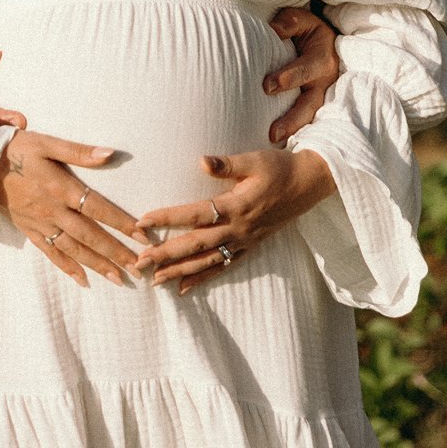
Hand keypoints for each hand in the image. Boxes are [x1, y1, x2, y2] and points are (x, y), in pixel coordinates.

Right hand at [0, 129, 149, 287]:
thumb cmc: (17, 149)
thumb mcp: (48, 143)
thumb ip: (79, 151)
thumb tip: (110, 153)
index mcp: (61, 188)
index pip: (99, 208)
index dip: (122, 222)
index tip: (143, 236)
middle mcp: (53, 211)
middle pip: (90, 235)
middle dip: (116, 252)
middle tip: (139, 267)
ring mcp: (41, 224)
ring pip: (73, 249)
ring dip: (97, 265)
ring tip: (119, 279)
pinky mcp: (29, 231)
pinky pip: (51, 254)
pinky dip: (68, 268)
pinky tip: (83, 280)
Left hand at [134, 148, 335, 294]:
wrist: (308, 185)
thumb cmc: (278, 168)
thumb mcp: (254, 159)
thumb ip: (227, 163)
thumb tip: (201, 161)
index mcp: (236, 206)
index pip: (195, 214)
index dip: (168, 217)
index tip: (143, 221)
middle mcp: (238, 229)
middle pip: (196, 245)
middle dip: (166, 254)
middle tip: (139, 261)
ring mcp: (244, 241)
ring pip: (207, 262)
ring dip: (180, 271)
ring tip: (155, 280)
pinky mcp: (249, 247)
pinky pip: (223, 267)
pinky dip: (202, 278)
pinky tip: (184, 288)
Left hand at [264, 6, 339, 140]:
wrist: (324, 41)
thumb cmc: (308, 30)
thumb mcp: (303, 20)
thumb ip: (289, 23)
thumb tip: (273, 30)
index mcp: (322, 60)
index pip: (304, 70)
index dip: (287, 78)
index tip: (267, 87)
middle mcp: (324, 83)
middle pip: (310, 105)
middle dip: (292, 118)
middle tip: (273, 131)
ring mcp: (321, 98)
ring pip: (309, 119)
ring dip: (292, 131)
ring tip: (272, 141)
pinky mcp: (315, 108)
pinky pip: (307, 124)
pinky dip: (296, 134)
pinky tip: (279, 146)